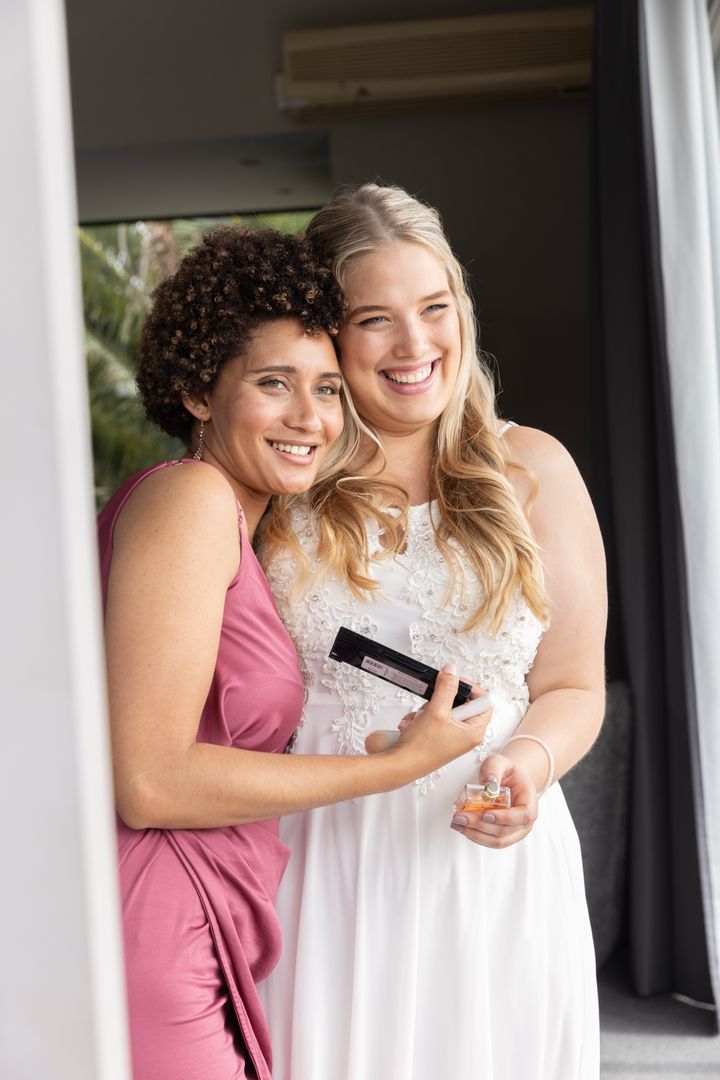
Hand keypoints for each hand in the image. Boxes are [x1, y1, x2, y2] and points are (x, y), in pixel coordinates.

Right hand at [364, 665, 492, 774]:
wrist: (398, 765)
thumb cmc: (420, 750)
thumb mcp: (436, 711)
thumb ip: (446, 687)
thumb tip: (452, 671)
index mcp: (473, 732)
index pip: (484, 702)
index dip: (471, 688)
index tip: (456, 681)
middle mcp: (463, 735)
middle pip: (460, 703)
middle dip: (442, 699)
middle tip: (434, 702)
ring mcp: (449, 736)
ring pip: (442, 708)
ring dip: (427, 709)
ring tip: (420, 718)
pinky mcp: (434, 737)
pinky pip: (429, 717)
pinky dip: (419, 717)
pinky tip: (412, 725)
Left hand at [450, 753, 537, 848]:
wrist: (509, 780)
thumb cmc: (506, 772)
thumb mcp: (500, 762)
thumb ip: (494, 769)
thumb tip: (489, 783)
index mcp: (529, 801)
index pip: (523, 815)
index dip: (505, 818)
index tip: (486, 814)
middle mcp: (525, 820)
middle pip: (506, 831)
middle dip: (481, 826)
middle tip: (461, 817)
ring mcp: (516, 831)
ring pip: (497, 841)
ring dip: (475, 834)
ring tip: (457, 823)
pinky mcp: (505, 836)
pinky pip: (491, 841)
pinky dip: (476, 836)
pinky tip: (462, 827)